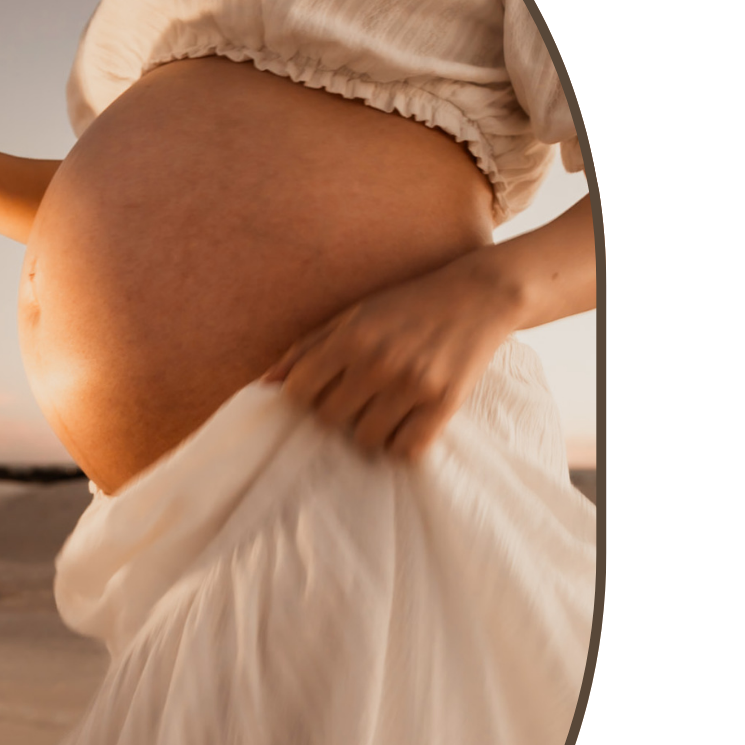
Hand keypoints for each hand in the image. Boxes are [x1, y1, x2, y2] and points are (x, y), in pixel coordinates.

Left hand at [261, 251, 523, 461]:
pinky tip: (407, 424)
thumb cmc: (409, 305)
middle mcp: (379, 361)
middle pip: (329, 419)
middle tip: (357, 401)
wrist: (479, 295)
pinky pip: (407, 449)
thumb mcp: (355, 314)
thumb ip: (308, 347)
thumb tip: (265, 384)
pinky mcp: (445, 403)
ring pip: (366, 440)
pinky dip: (402, 445)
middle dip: (337, 415)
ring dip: (370, 432)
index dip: (305, 399)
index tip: (321, 394)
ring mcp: (413, 384)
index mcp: (352, 336)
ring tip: (384, 411)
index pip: (300, 391)